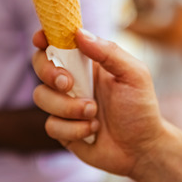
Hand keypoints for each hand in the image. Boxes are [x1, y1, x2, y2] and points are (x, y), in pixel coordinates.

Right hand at [32, 29, 167, 176]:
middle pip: (40, 66)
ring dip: (68, 107)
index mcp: (88, 62)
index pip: (58, 43)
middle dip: (49, 73)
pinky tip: (93, 130)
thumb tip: (79, 33)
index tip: (40, 39)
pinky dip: (74, 129)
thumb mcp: (133, 74)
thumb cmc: (141, 108)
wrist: (142, 148)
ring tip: (94, 112)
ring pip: (41, 97)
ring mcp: (64, 105)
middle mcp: (72, 81)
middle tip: (68, 84)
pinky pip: (51, 125)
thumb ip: (108, 52)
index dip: (44, 38)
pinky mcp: (62, 129)